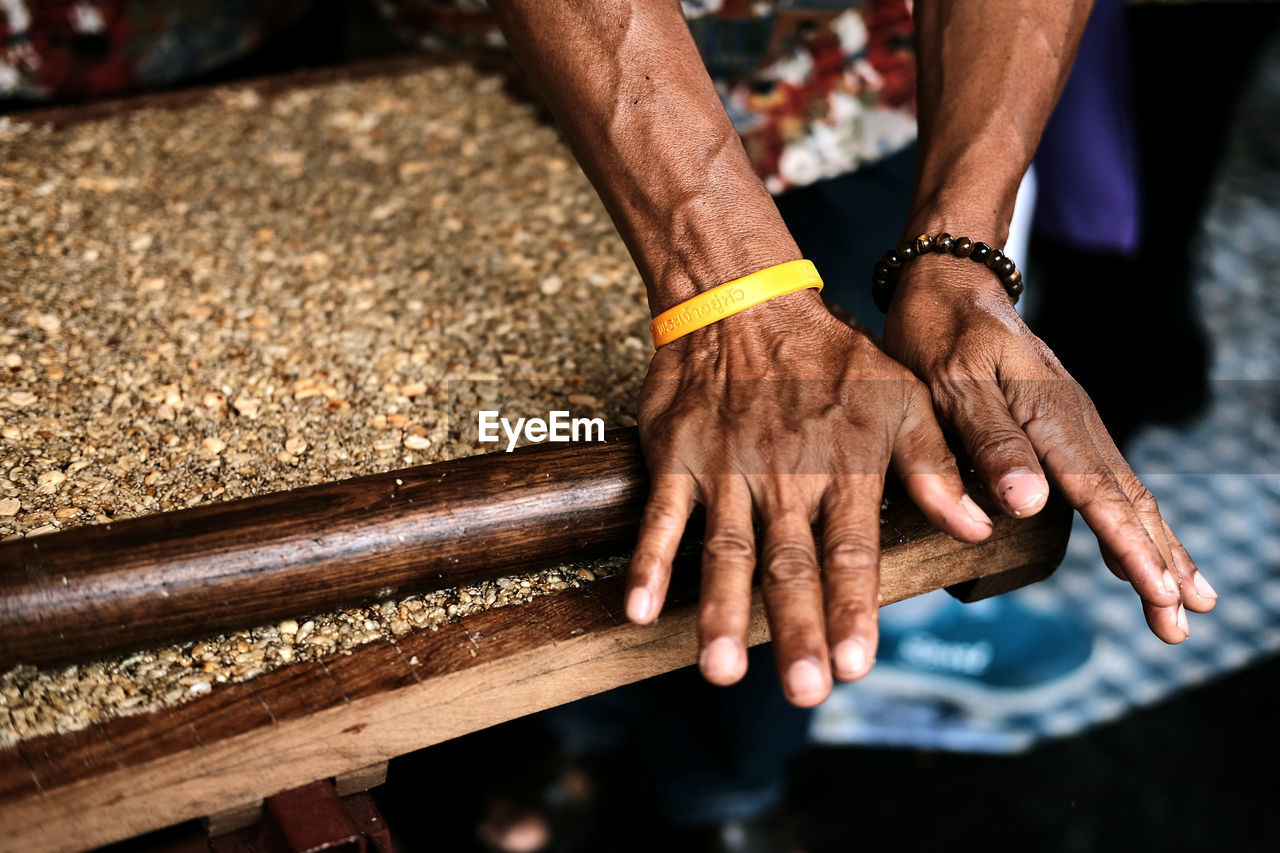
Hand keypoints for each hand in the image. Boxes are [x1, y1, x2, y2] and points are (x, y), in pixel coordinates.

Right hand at [626, 290, 995, 706]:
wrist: (743, 302)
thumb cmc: (829, 358)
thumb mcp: (902, 398)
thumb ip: (935, 464)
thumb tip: (979, 525)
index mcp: (844, 466)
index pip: (850, 550)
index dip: (853, 608)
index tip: (857, 664)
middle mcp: (785, 476)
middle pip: (790, 563)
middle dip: (797, 630)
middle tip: (804, 689)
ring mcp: (726, 470)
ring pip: (725, 550)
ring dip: (723, 610)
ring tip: (721, 667)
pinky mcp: (678, 460)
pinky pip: (661, 517)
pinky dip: (649, 563)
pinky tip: (640, 610)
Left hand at [883, 259, 1217, 643]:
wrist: (950, 283)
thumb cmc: (939, 333)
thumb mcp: (948, 384)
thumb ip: (988, 441)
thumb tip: (1030, 506)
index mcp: (1049, 415)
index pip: (1100, 494)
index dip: (1131, 549)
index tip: (1159, 596)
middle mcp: (1073, 420)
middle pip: (1128, 500)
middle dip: (1160, 564)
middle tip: (1181, 624)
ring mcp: (1073, 421)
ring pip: (1127, 491)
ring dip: (1158, 547)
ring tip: (1187, 598)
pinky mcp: (1063, 422)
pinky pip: (1108, 477)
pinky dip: (1132, 519)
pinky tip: (1142, 547)